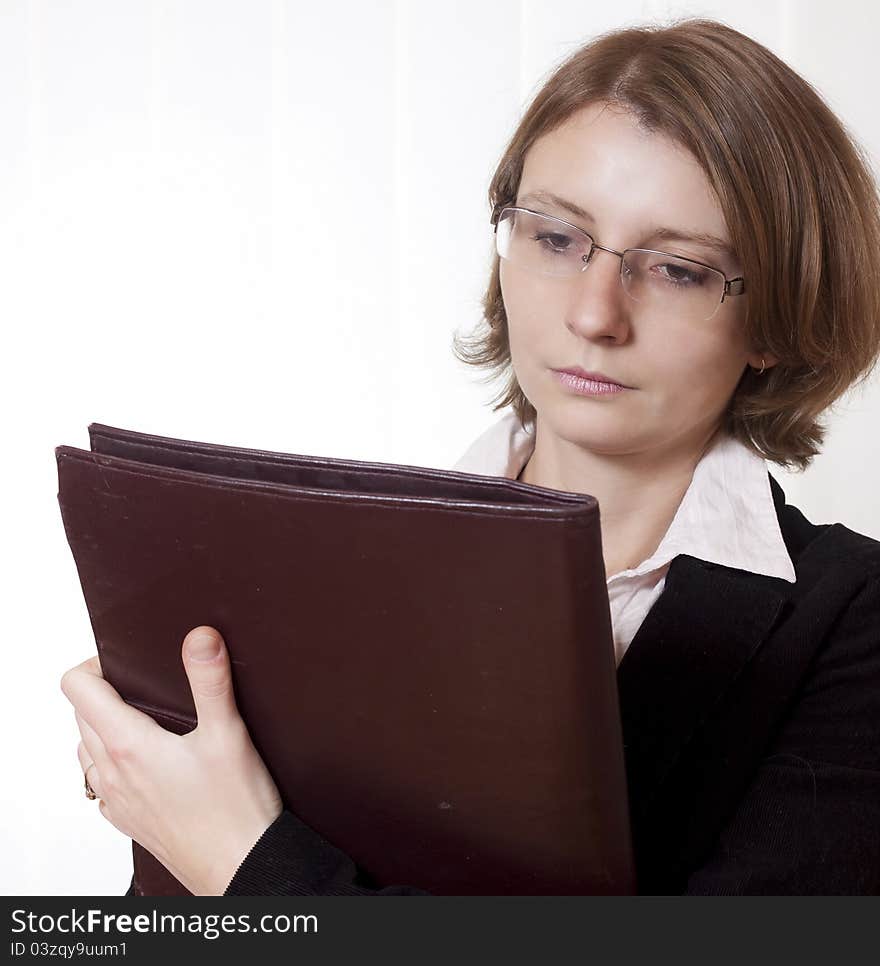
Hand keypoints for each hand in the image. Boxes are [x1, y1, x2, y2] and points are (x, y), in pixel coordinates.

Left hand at [61, 626, 282, 895]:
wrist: (242, 868)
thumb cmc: (236, 809)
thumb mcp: (228, 733)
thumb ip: (210, 680)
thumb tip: (199, 637)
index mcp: (127, 745)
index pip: (76, 688)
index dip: (95, 664)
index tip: (128, 662)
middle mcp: (111, 773)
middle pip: (80, 715)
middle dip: (105, 691)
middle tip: (149, 685)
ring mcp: (116, 800)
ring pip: (86, 749)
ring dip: (103, 727)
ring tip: (148, 720)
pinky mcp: (128, 821)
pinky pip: (100, 784)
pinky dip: (111, 764)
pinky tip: (148, 763)